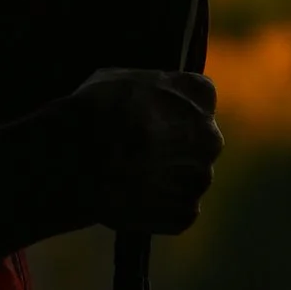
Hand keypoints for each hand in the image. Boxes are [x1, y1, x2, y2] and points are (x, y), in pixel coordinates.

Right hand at [69, 66, 223, 236]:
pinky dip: (159, 207)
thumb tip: (150, 98)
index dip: (173, 111)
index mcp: (200, 96)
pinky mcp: (186, 211)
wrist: (80, 161)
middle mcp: (210, 136)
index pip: (199, 100)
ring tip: (131, 180)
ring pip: (188, 176)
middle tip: (141, 153)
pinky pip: (177, 208)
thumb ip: (151, 88)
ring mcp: (200, 177)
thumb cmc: (96, 111)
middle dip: (174, 147)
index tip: (155, 118)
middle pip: (198, 142)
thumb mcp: (122, 78)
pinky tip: (133, 199)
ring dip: (166, 178)